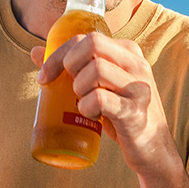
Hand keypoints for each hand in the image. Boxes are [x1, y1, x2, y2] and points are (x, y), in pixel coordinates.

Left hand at [34, 34, 174, 174]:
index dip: (58, 54)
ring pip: (96, 69)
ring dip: (79, 88)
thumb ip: (74, 68)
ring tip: (83, 103)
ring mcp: (139, 86)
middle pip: (92, 43)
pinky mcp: (135, 110)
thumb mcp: (102, 86)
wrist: (153, 150)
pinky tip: (91, 116)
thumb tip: (35, 52)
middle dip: (68, 64)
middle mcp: (137, 64)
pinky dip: (87, 107)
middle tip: (66, 88)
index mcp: (128, 52)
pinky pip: (100, 99)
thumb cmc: (122, 115)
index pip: (87, 37)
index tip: (44, 76)